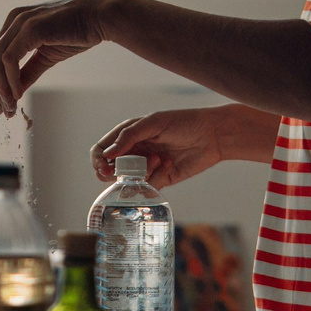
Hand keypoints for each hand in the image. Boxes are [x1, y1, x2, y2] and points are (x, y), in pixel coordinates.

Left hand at [0, 0, 116, 116]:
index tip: (3, 105)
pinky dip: (10, 79)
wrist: (99, 18)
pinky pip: (10, 59)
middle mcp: (13, 20)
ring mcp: (20, 22)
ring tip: (10, 106)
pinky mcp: (30, 28)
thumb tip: (15, 90)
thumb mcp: (47, 55)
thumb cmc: (77, 32)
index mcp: (15, 23)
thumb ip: (29, 70)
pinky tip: (18, 94)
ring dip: (1, 87)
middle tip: (4, 111)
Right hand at [90, 106, 248, 188]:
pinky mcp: (160, 179)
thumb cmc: (183, 122)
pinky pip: (146, 188)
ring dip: (139, 173)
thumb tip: (107, 154)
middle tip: (124, 170)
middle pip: (110, 169)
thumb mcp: (154, 123)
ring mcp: (146, 167)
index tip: (103, 167)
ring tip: (159, 159)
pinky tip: (167, 165)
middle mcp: (134, 152)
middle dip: (114, 171)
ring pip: (128, 180)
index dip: (98, 160)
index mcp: (128, 135)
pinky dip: (152, 181)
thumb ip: (129, 136)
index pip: (101, 150)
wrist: (212, 135)